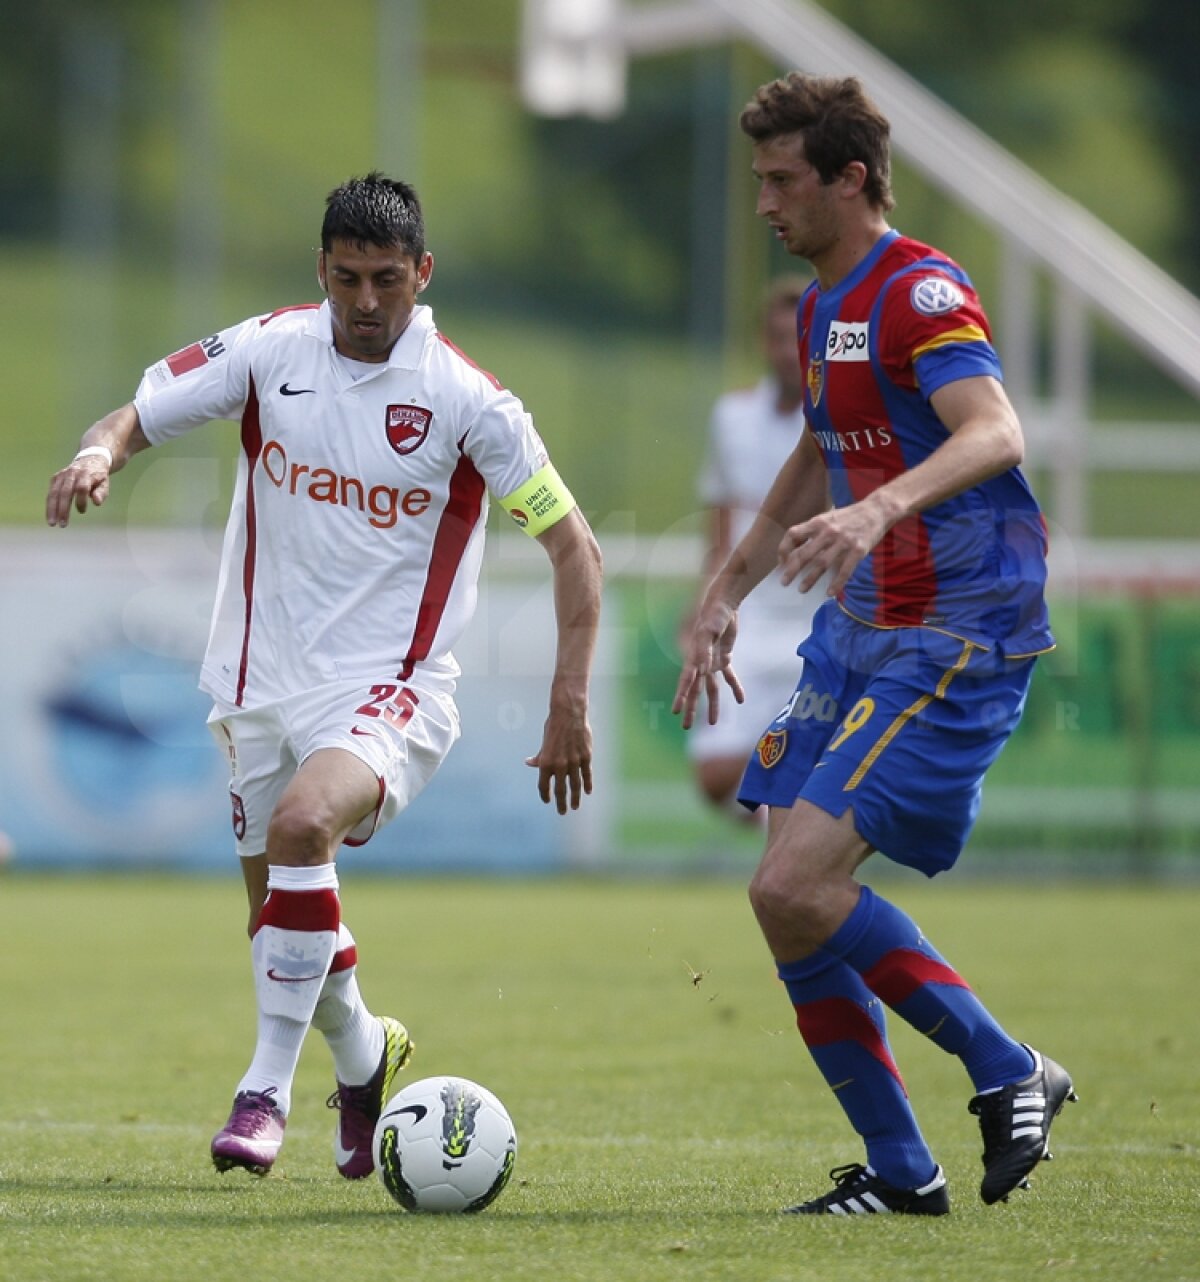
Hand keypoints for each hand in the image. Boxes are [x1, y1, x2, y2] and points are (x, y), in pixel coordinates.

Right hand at [46, 453, 111, 526]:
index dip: (81, 500)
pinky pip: (51, 493)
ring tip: (52, 523)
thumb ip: (101, 493)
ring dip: (52, 509)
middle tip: (62, 525)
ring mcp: (62, 475)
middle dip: (62, 509)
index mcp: (86, 474)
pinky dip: (49, 505)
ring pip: (54, 493)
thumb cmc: (98, 477)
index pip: (81, 487)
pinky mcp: (55, 478)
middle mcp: (72, 474)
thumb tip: (96, 503)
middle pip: (65, 492)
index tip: (82, 511)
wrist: (90, 460)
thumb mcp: (104, 484)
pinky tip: (50, 516)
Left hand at [526, 704, 593, 813]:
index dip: (545, 795)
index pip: (544, 786)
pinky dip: (587, 784)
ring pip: (575, 786)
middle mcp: (559, 765)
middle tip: (562, 812)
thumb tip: (529, 763)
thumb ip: (539, 756)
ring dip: (575, 798)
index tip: (547, 800)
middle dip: (561, 803)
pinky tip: (588, 791)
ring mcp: (574, 762)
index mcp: (546, 762)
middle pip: (560, 790)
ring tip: (574, 807)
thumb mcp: (544, 742)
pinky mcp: (586, 757)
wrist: (568, 714)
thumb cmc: (554, 727)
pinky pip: (587, 774)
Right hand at [672, 597, 744, 730]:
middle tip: (685, 727)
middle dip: (691, 708)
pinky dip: (735, 688)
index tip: (675, 711)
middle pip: (695, 690)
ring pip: (712, 688)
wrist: (723, 605)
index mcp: (694, 657)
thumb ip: (705, 649)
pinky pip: (729, 677)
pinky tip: (740, 700)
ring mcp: (712, 662)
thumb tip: (704, 668)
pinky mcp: (723, 658)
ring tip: (712, 723)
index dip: (680, 696)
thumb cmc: (714, 615)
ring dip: (712, 705)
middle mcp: (701, 663)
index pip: (686, 681)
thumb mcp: (709, 630)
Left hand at [778, 499, 889, 596]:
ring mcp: (844, 541)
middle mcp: (828, 532)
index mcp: (818, 522)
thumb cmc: (849, 516)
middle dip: (792, 569)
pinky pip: (845, 570)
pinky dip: (836, 583)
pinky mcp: (859, 550)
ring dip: (810, 579)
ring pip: (822, 564)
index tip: (782, 562)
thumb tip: (796, 550)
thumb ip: (814, 531)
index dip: (784, 549)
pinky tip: (829, 593)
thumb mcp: (828, 518)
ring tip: (802, 589)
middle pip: (805, 553)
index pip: (793, 534)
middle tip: (784, 582)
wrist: (877, 510)